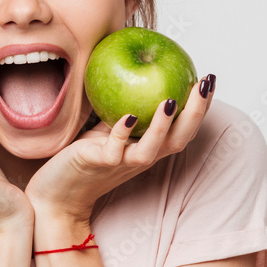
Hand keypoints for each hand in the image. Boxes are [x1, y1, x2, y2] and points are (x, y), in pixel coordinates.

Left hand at [24, 75, 215, 223]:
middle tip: (204, 85)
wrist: (56, 193)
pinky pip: (114, 151)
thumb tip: (134, 73)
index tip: (209, 80)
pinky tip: (127, 117)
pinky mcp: (98, 164)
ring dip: (162, 126)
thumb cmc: (82, 158)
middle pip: (179, 140)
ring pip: (150, 150)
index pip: (183, 129)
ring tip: (170, 101)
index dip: (199, 107)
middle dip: (196, 113)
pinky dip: (121, 134)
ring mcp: (121, 164)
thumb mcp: (107, 129)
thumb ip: (123, 108)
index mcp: (147, 148)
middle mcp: (140, 158)